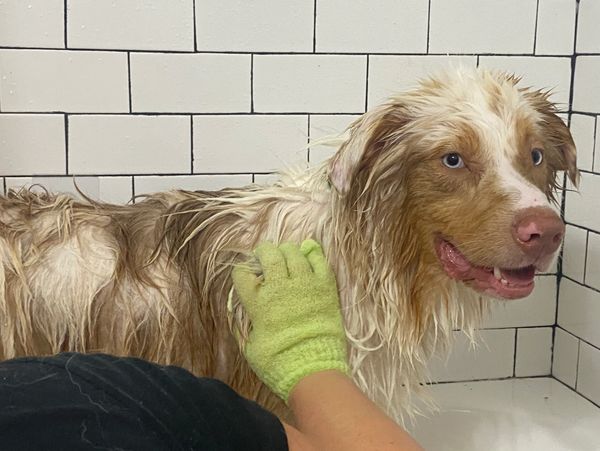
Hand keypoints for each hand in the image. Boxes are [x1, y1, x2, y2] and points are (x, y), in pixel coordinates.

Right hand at [232, 240, 348, 402]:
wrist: (313, 370)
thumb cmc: (278, 364)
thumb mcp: (250, 346)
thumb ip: (248, 324)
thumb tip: (248, 314)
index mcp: (258, 302)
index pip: (242, 274)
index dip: (242, 272)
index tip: (245, 275)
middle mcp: (279, 287)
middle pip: (269, 255)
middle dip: (264, 251)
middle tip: (264, 253)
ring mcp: (304, 285)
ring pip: (293, 253)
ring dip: (287, 250)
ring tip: (286, 252)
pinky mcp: (325, 287)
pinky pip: (319, 261)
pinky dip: (313, 254)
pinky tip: (309, 253)